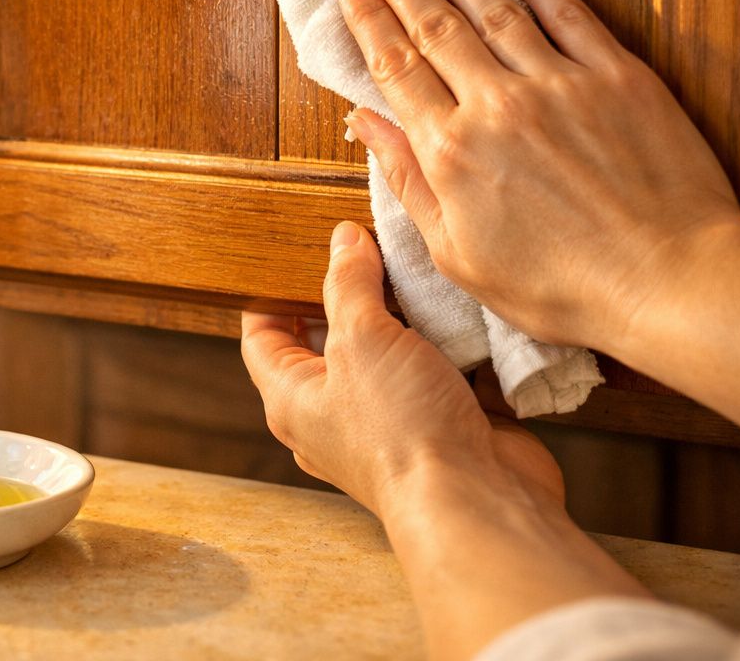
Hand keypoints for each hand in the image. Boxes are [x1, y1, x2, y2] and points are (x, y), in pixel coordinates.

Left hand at [244, 222, 652, 660]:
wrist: (477, 500)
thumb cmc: (401, 428)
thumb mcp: (361, 337)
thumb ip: (348, 283)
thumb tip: (342, 240)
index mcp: (292, 398)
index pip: (262, 337)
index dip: (273, 293)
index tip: (296, 254)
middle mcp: (333, 414)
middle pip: (329, 341)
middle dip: (349, 295)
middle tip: (369, 248)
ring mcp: (387, 423)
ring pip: (387, 354)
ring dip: (405, 316)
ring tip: (417, 268)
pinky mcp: (439, 425)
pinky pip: (435, 373)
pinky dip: (447, 344)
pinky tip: (459, 308)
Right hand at [336, 0, 739, 350]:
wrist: (667, 280)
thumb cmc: (560, 286)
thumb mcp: (457, 254)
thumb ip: (408, 182)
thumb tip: (367, 125)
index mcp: (450, 150)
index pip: (395, 66)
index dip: (366, 17)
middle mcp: (497, 104)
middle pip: (434, 25)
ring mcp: (559, 83)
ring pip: (494, 10)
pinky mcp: (617, 76)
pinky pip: (569, 14)